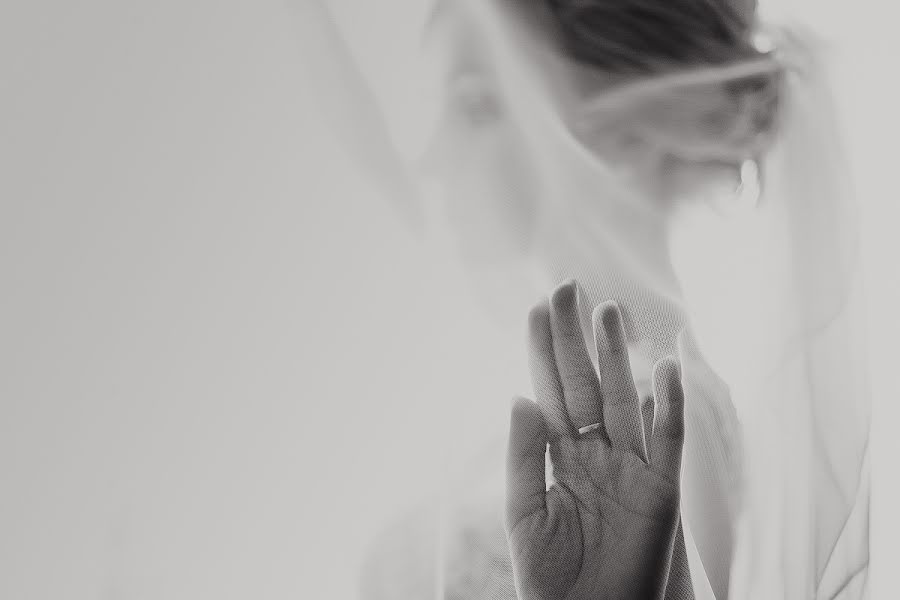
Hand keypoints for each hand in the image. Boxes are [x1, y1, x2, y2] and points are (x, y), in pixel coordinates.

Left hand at [505, 281, 685, 599]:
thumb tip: (518, 396)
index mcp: (558, 457)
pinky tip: (664, 368)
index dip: (544, 352)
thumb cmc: (550, 576)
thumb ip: (522, 456)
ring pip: (622, 400)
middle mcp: (594, 453)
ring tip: (608, 313)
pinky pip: (666, 441)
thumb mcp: (524, 514)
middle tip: (566, 288)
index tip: (538, 309)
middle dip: (575, 339)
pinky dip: (667, 406)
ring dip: (617, 357)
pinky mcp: (661, 491)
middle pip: (584, 384)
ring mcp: (629, 467)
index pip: (550, 392)